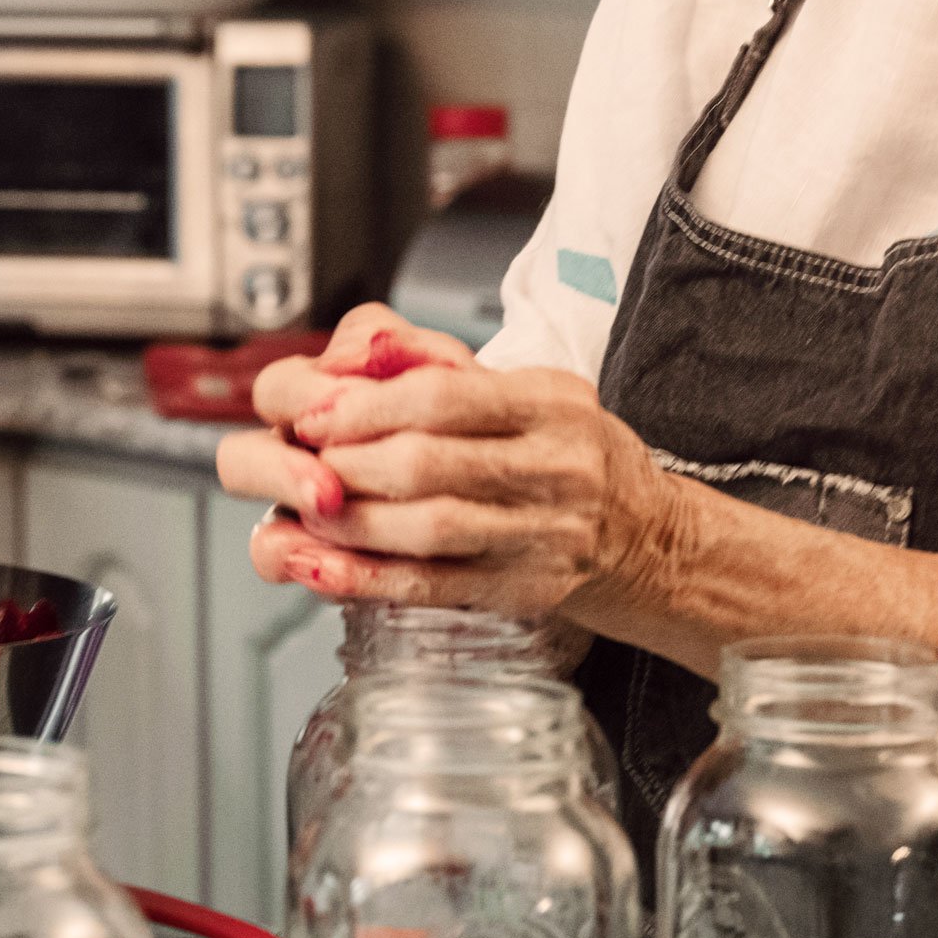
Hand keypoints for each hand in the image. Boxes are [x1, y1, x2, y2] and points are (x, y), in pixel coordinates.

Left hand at [213, 308, 674, 618]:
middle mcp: (557, 469)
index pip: (442, 397)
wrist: (637, 529)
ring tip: (305, 511)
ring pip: (428, 530)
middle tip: (301, 464)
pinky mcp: (524, 590)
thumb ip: (431, 358)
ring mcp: (545, 536)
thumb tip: (359, 347)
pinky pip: (433, 586)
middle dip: (346, 465)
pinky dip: (367, 579)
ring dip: (350, 522)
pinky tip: (320, 570)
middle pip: (427, 465)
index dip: (363, 407)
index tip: (314, 415)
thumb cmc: (558, 448)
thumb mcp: (517, 383)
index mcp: (552, 403)